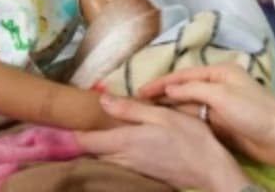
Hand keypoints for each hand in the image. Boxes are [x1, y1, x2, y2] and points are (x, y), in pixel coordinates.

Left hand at [76, 95, 249, 191]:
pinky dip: (110, 154)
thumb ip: (131, 109)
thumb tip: (101, 100)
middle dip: (82, 138)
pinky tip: (118, 145)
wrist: (208, 170)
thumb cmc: (190, 138)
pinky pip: (115, 164)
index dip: (72, 131)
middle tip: (78, 121)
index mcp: (125, 141)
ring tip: (94, 131)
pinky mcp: (140, 174)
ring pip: (102, 159)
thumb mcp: (163, 116)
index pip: (85, 141)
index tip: (65, 119)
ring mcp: (130, 169)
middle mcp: (122, 159)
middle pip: (91, 152)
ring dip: (96, 147)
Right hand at [136, 63, 274, 174]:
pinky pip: (195, 119)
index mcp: (221, 72)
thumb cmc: (255, 113)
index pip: (183, 74)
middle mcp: (219, 85)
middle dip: (161, 95)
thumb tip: (170, 87)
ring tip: (144, 116)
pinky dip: (180, 121)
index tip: (138, 91)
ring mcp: (220, 105)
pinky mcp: (222, 123)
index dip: (160, 82)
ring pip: (188, 105)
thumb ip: (195, 89)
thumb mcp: (222, 96)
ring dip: (168, 109)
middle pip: (184, 88)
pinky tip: (166, 128)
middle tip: (136, 105)